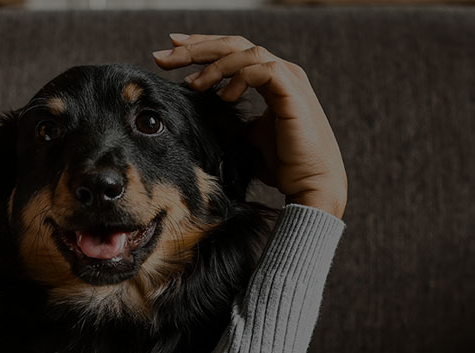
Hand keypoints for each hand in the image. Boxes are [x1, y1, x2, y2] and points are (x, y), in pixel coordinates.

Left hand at [153, 33, 347, 218]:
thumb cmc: (282, 164)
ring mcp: (289, 79)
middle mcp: (281, 72)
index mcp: (270, 79)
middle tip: (164, 56)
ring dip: (214, 65)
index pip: (232, 52)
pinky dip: (239, 78)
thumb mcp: (245, 136)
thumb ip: (227, 117)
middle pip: (234, 44)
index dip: (201, 48)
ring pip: (246, 52)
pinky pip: (262, 69)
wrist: (310, 185)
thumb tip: (197, 111)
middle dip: (196, 47)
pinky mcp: (293, 91)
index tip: (170, 51)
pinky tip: (224, 96)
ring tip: (193, 84)